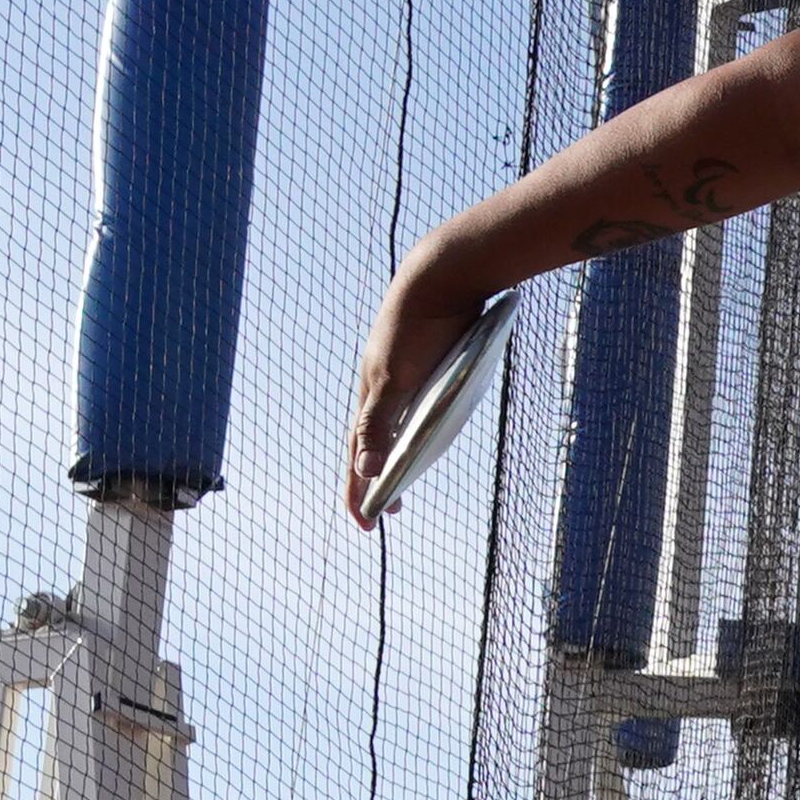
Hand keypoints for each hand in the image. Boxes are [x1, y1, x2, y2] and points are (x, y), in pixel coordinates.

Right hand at [345, 265, 495, 526]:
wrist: (442, 275)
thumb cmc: (418, 327)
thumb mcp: (396, 378)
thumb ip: (379, 423)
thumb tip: (364, 470)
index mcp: (370, 398)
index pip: (358, 454)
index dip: (358, 489)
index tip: (365, 524)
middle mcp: (381, 389)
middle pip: (375, 441)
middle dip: (377, 476)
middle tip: (390, 509)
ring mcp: (402, 376)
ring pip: (395, 421)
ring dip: (398, 450)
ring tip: (407, 475)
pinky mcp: (425, 363)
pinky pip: (416, 402)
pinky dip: (417, 422)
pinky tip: (433, 427)